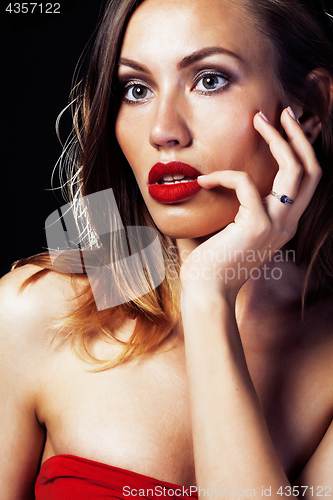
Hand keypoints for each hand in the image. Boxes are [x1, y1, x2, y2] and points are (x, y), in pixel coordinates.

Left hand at [180, 107, 321, 298]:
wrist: (207, 292)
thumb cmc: (212, 263)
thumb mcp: (230, 229)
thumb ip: (235, 206)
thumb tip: (214, 178)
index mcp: (284, 223)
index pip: (306, 182)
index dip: (300, 151)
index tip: (283, 128)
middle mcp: (287, 223)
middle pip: (311, 170)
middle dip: (299, 136)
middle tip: (281, 112)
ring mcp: (277, 224)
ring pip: (294, 170)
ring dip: (278, 139)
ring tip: (259, 120)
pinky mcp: (256, 225)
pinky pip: (245, 183)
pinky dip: (223, 176)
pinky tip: (203, 180)